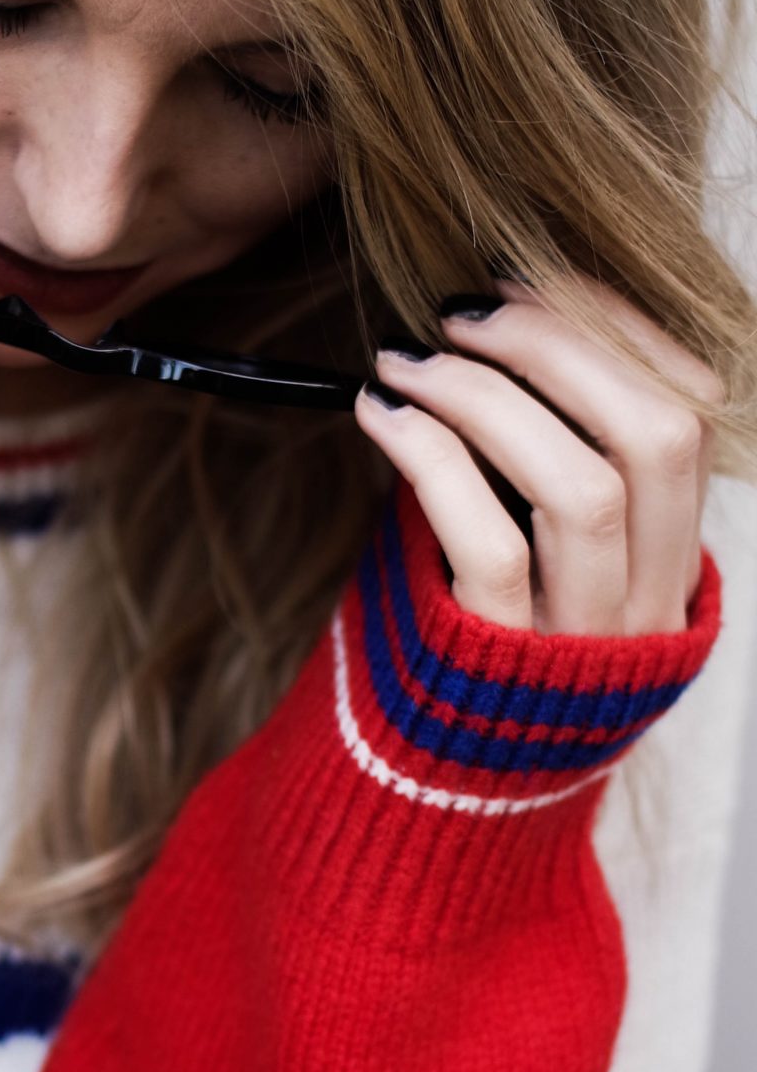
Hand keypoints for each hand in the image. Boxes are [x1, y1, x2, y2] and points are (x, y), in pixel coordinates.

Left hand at [353, 280, 720, 634]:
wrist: (415, 793)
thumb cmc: (458, 641)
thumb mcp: (523, 550)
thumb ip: (532, 459)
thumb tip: (486, 324)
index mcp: (669, 557)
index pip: (690, 411)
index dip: (617, 327)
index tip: (529, 277)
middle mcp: (647, 601)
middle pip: (658, 435)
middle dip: (561, 346)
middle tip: (464, 312)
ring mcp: (584, 641)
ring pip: (582, 488)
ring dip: (490, 395)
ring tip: (409, 360)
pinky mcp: (503, 666)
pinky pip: (487, 544)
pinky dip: (431, 457)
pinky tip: (381, 412)